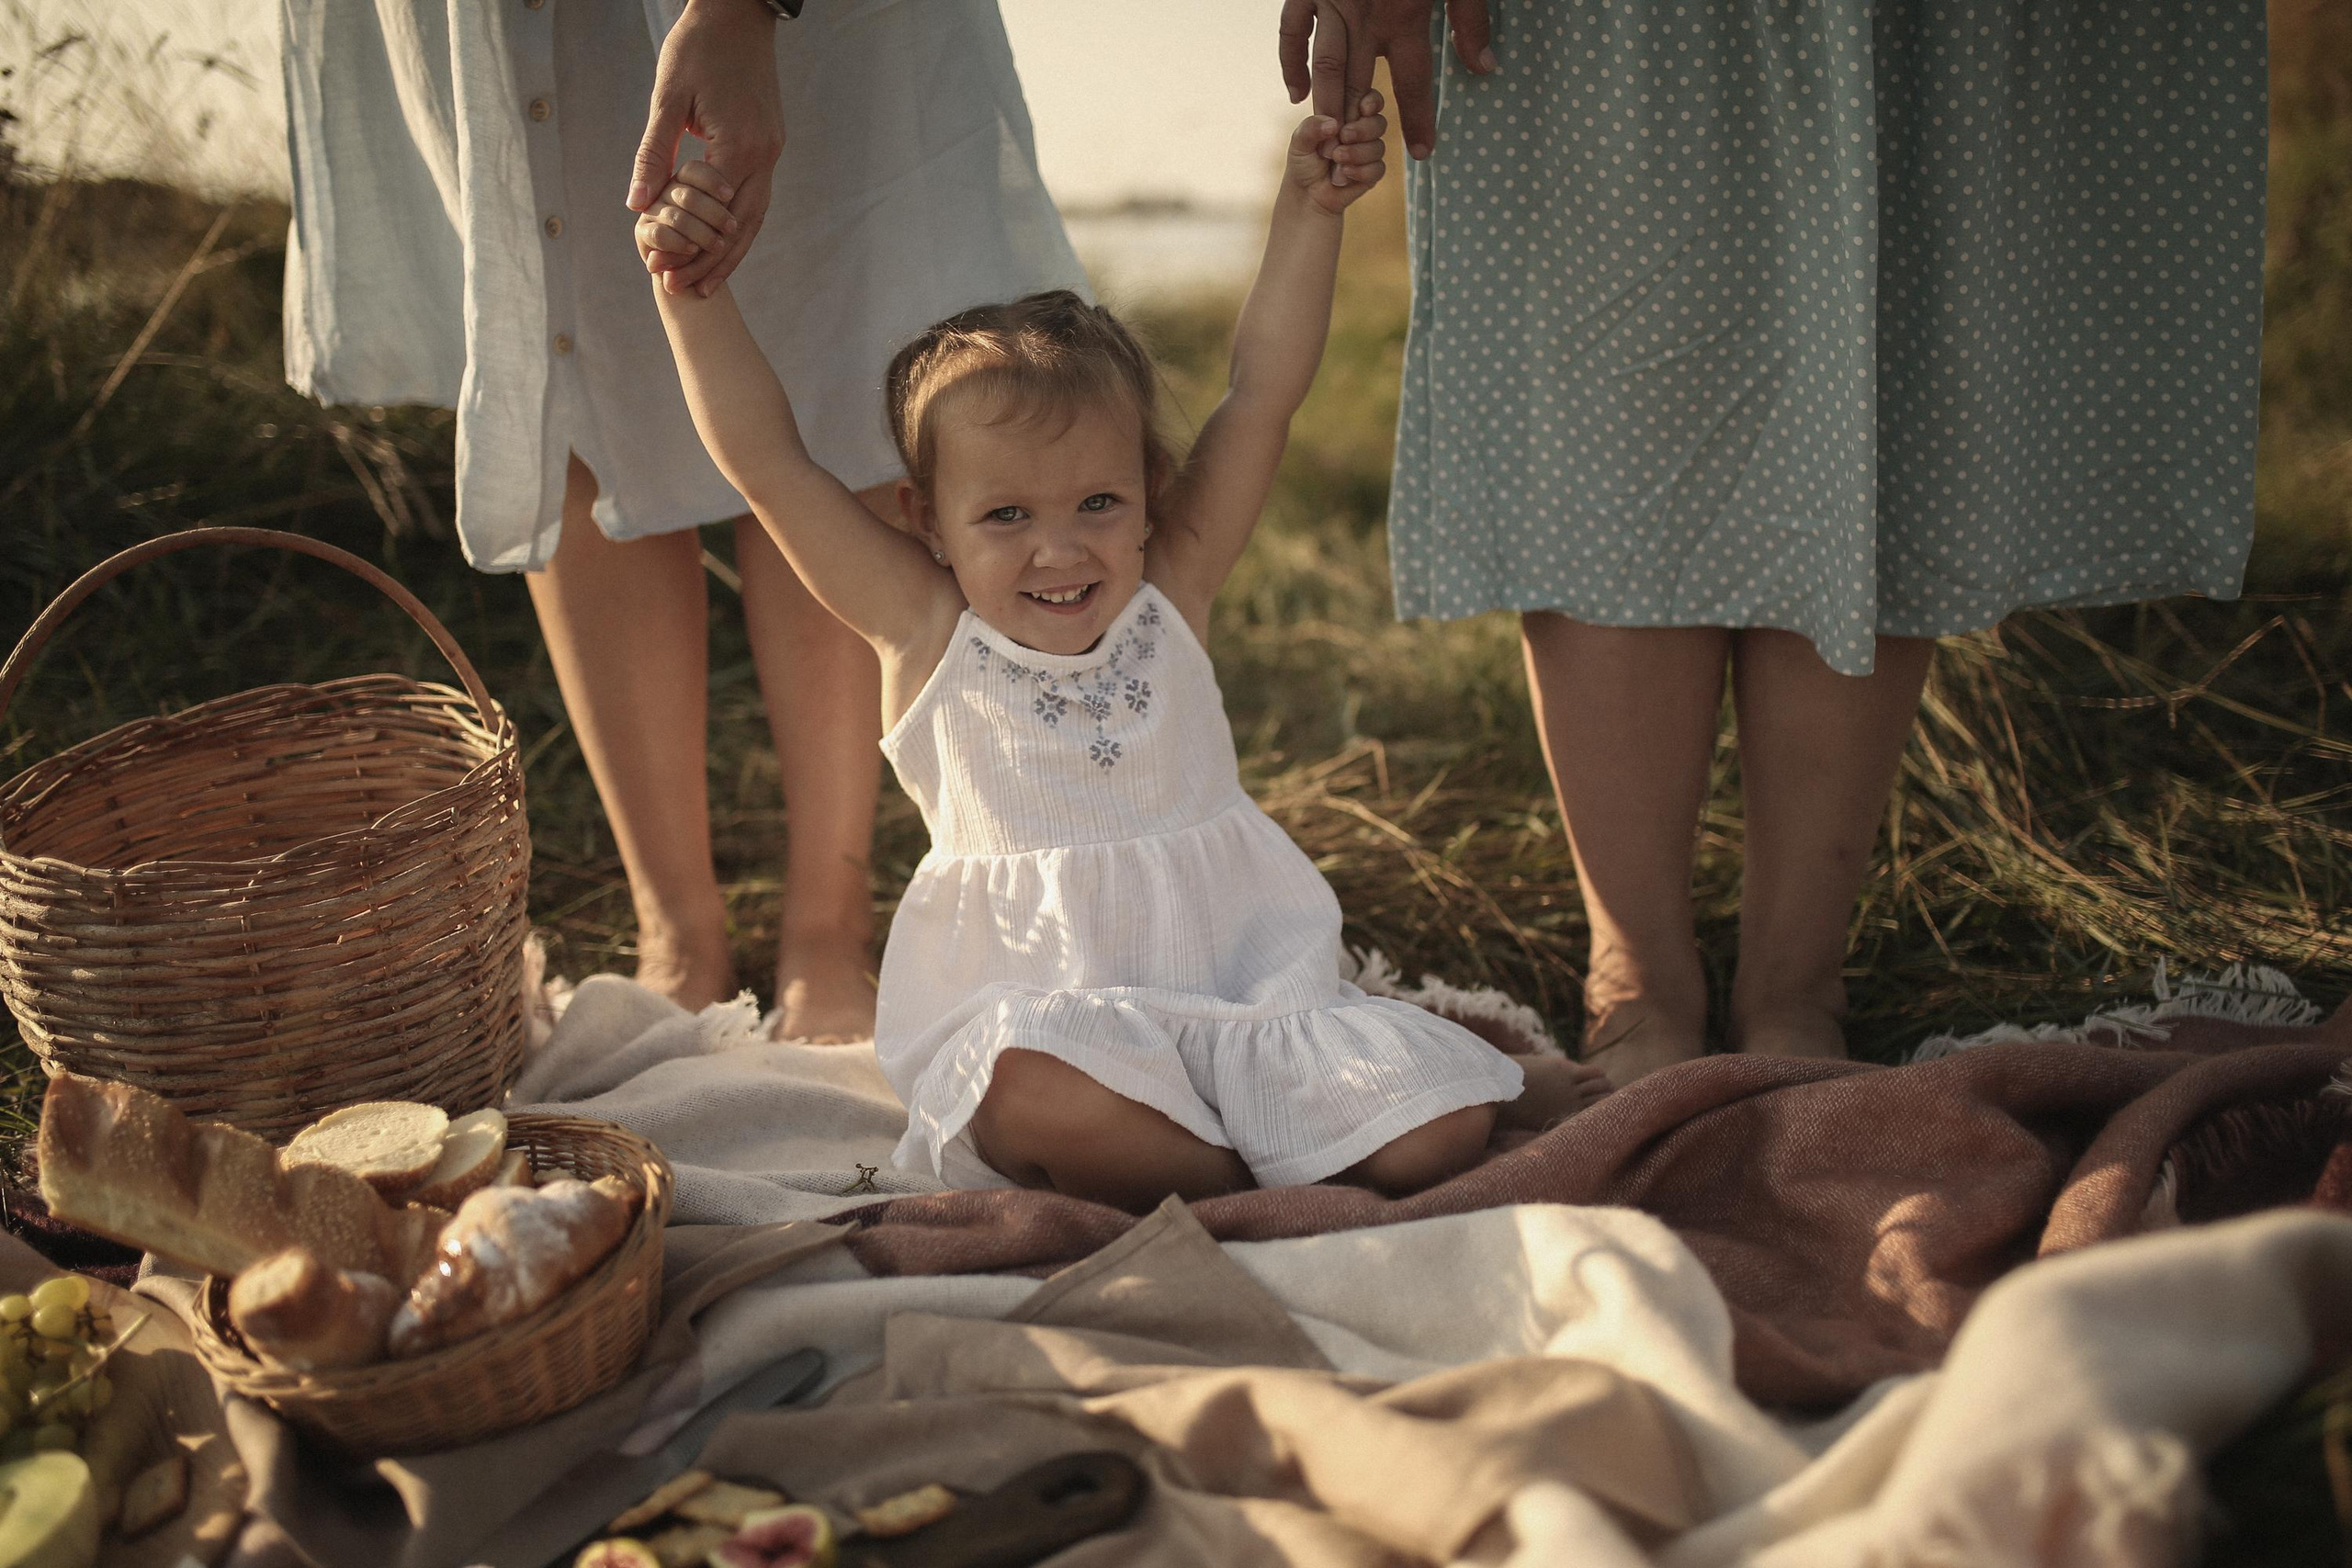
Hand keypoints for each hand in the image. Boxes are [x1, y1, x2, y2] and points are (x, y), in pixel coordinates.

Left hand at [626, 0, 783, 295]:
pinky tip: (724, 243)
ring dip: (730, 252)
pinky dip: (740, 226)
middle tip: (683, 291)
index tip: (663, 273)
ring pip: (755, 218)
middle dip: (711, 262)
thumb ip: (653, 154)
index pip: (711, 215)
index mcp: (738, 146)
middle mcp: (763, 155)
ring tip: (706, 282)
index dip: (686, 247)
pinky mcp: (771, 143)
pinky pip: (757, 197)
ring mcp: (773, 150)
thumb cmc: (697, 47)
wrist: (738, 13)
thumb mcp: (666, 97)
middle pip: (741, 228)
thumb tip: (636, 204)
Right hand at [1275, 0, 1492, 162]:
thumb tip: (1485, 68)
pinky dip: (1291, 61)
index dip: (1418, 119)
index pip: (1413, 80)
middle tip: (1355, 160)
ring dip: (1326, 104)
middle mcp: (1366, 17)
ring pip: (1324, 65)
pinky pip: (1293, 30)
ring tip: (1328, 138)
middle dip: (1357, 124)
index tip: (1423, 154)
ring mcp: (1334, 3)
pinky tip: (1296, 93)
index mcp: (1405, 15)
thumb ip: (1471, 21)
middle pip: (1359, 83)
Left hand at [1285, 93, 1387, 213]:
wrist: (1306, 196)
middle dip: (1363, 129)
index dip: (1372, 101)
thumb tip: (1333, 124)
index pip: (1369, 99)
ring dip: (1357, 153)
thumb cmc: (1303, 163)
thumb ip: (1311, 127)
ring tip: (1337, 159)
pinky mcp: (1372, 173)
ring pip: (1379, 146)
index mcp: (1347, 115)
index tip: (1363, 108)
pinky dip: (1361, 172)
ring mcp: (1368, 152)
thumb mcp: (1299, 142)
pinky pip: (1378, 169)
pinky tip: (1344, 175)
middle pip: (1379, 122)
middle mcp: (1361, 131)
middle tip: (1344, 136)